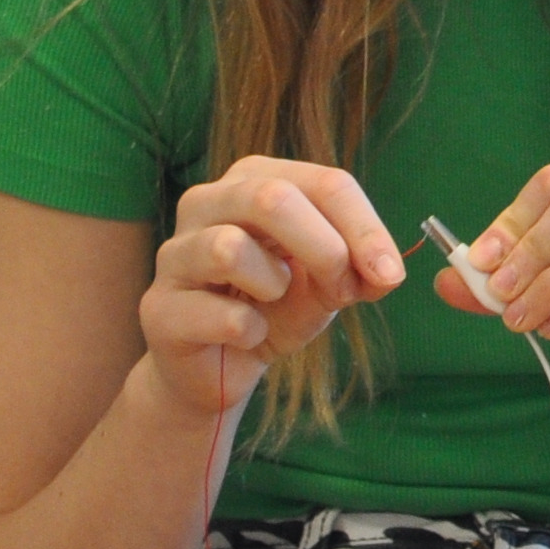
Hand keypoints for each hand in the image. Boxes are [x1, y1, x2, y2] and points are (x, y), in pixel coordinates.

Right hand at [140, 156, 404, 417]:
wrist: (219, 368)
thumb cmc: (274, 309)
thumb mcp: (328, 283)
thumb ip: (359, 269)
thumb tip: (387, 272)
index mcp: (254, 180)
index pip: (324, 182)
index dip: (366, 228)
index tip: (391, 274)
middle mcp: (207, 202)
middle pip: (273, 198)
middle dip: (325, 248)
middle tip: (344, 290)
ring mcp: (175, 253)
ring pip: (229, 247)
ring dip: (274, 284)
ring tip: (274, 300)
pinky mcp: (158, 307)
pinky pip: (217, 314)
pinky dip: (250, 332)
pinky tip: (248, 336)